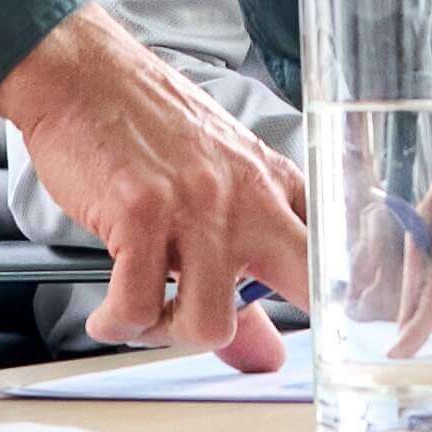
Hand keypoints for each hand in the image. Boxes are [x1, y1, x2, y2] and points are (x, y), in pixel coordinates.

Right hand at [0, 7, 308, 371]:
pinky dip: (116, 323)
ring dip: (169, 334)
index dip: (348, 302)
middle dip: (281, 329)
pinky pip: (136, 307)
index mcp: (274, 184)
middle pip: (304, 285)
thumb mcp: (212, 187)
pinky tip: (109, 312)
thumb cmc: (146, 125)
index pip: (335, 251)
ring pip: (208, 324)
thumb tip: (267, 357)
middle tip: (228, 344)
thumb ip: (244, 276)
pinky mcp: (139, 215)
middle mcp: (247, 196)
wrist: (83, 74)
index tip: (337, 341)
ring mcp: (195, 206)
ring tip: (147, 313)